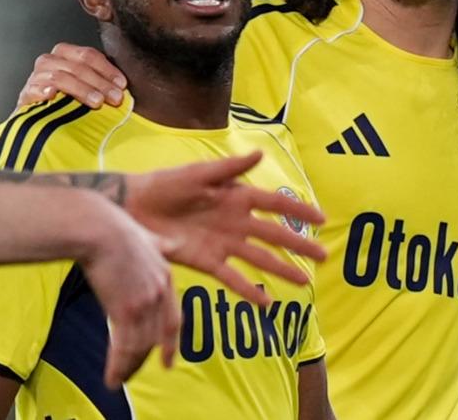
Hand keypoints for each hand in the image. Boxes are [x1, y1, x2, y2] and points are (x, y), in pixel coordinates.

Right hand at [18, 43, 125, 108]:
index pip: (88, 55)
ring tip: (97, 102)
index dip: (107, 69)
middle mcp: (49, 61)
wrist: (36, 114)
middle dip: (100, 82)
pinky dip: (45, 90)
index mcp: (65, 53)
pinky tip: (54, 95)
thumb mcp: (83, 86)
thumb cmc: (65, 99)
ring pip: (61, 77)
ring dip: (82, 89)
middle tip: (115, 97)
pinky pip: (35, 88)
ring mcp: (36, 76)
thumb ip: (98, 81)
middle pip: (77, 66)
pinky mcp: (26, 93)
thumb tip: (122, 88)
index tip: (122, 85)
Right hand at [78, 200, 181, 388]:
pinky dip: (118, 366)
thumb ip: (161, 244)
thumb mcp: (146, 235)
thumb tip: (176, 242)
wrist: (98, 229)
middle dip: (145, 359)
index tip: (168, 360)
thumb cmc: (114, 227)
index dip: (171, 342)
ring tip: (117, 380)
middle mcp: (160, 292)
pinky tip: (111, 377)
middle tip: (133, 374)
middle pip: (157, 337)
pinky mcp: (125, 309)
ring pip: (141, 346)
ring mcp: (144, 302)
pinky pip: (124, 347)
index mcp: (165, 275)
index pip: (173, 319)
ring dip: (129, 367)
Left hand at [126, 151, 326, 303]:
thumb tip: (260, 153)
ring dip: (282, 269)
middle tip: (323, 256)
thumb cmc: (165, 184)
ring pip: (259, 258)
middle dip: (298, 245)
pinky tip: (266, 304)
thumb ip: (229, 168)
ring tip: (304, 282)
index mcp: (236, 196)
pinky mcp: (207, 262)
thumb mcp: (198, 173)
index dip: (298, 210)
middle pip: (274, 235)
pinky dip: (249, 291)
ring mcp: (224, 243)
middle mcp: (235, 222)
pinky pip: (233, 278)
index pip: (274, 203)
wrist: (134, 207)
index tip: (321, 219)